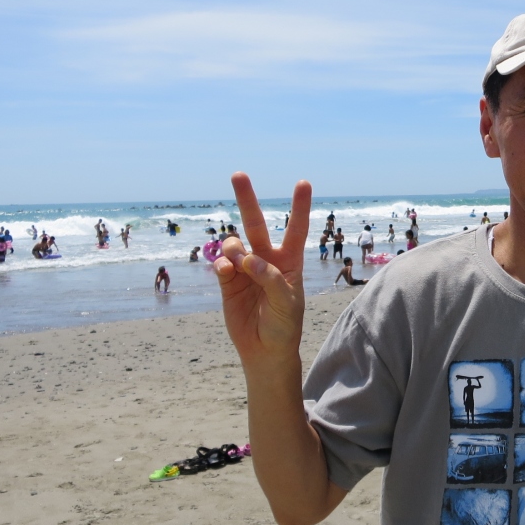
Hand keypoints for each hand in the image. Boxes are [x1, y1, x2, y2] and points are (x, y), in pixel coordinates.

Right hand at [214, 173, 311, 367]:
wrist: (265, 350)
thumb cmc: (284, 325)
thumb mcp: (286, 303)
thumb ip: (270, 278)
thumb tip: (247, 258)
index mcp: (289, 261)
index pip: (296, 228)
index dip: (299, 206)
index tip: (303, 182)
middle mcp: (266, 260)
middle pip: (256, 223)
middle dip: (247, 199)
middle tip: (238, 174)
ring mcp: (244, 269)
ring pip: (234, 243)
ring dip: (233, 247)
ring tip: (236, 262)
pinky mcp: (227, 281)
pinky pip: (221, 264)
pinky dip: (222, 264)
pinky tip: (226, 273)